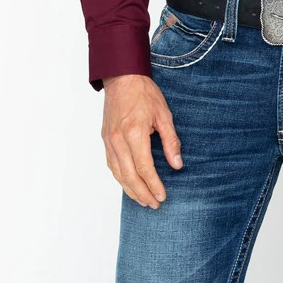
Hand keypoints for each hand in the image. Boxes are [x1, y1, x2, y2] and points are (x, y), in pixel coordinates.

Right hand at [100, 73, 182, 206]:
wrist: (122, 78)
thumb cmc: (144, 94)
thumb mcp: (164, 115)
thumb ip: (171, 142)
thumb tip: (177, 165)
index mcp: (134, 132)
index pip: (143, 167)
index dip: (153, 185)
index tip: (162, 196)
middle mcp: (118, 139)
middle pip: (129, 175)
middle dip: (142, 193)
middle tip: (154, 204)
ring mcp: (109, 140)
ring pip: (117, 173)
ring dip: (130, 190)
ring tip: (143, 201)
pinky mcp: (105, 139)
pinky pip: (111, 164)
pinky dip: (120, 178)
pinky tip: (129, 185)